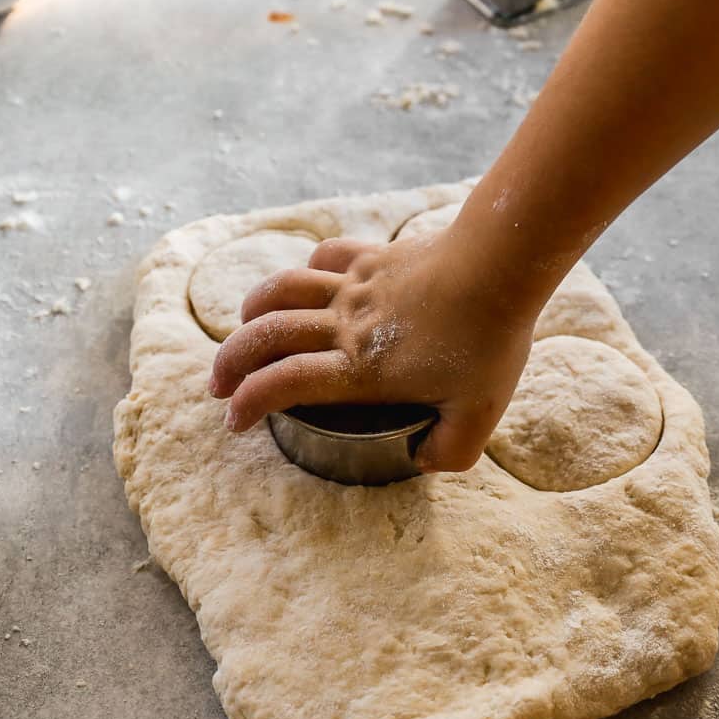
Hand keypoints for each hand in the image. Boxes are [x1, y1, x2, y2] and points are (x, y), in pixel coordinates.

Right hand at [208, 228, 539, 471]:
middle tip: (217, 385)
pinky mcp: (371, 257)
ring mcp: (356, 286)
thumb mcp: (479, 416)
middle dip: (230, 363)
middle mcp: (347, 325)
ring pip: (282, 291)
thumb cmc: (491, 340)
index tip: (234, 420)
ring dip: (251, 313)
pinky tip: (303, 286)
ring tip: (242, 333)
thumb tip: (422, 461)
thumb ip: (448, 451)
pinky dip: (303, 274)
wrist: (501, 263)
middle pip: (266, 336)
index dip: (248, 403)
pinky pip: (323, 259)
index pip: (284, 383)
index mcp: (362, 368)